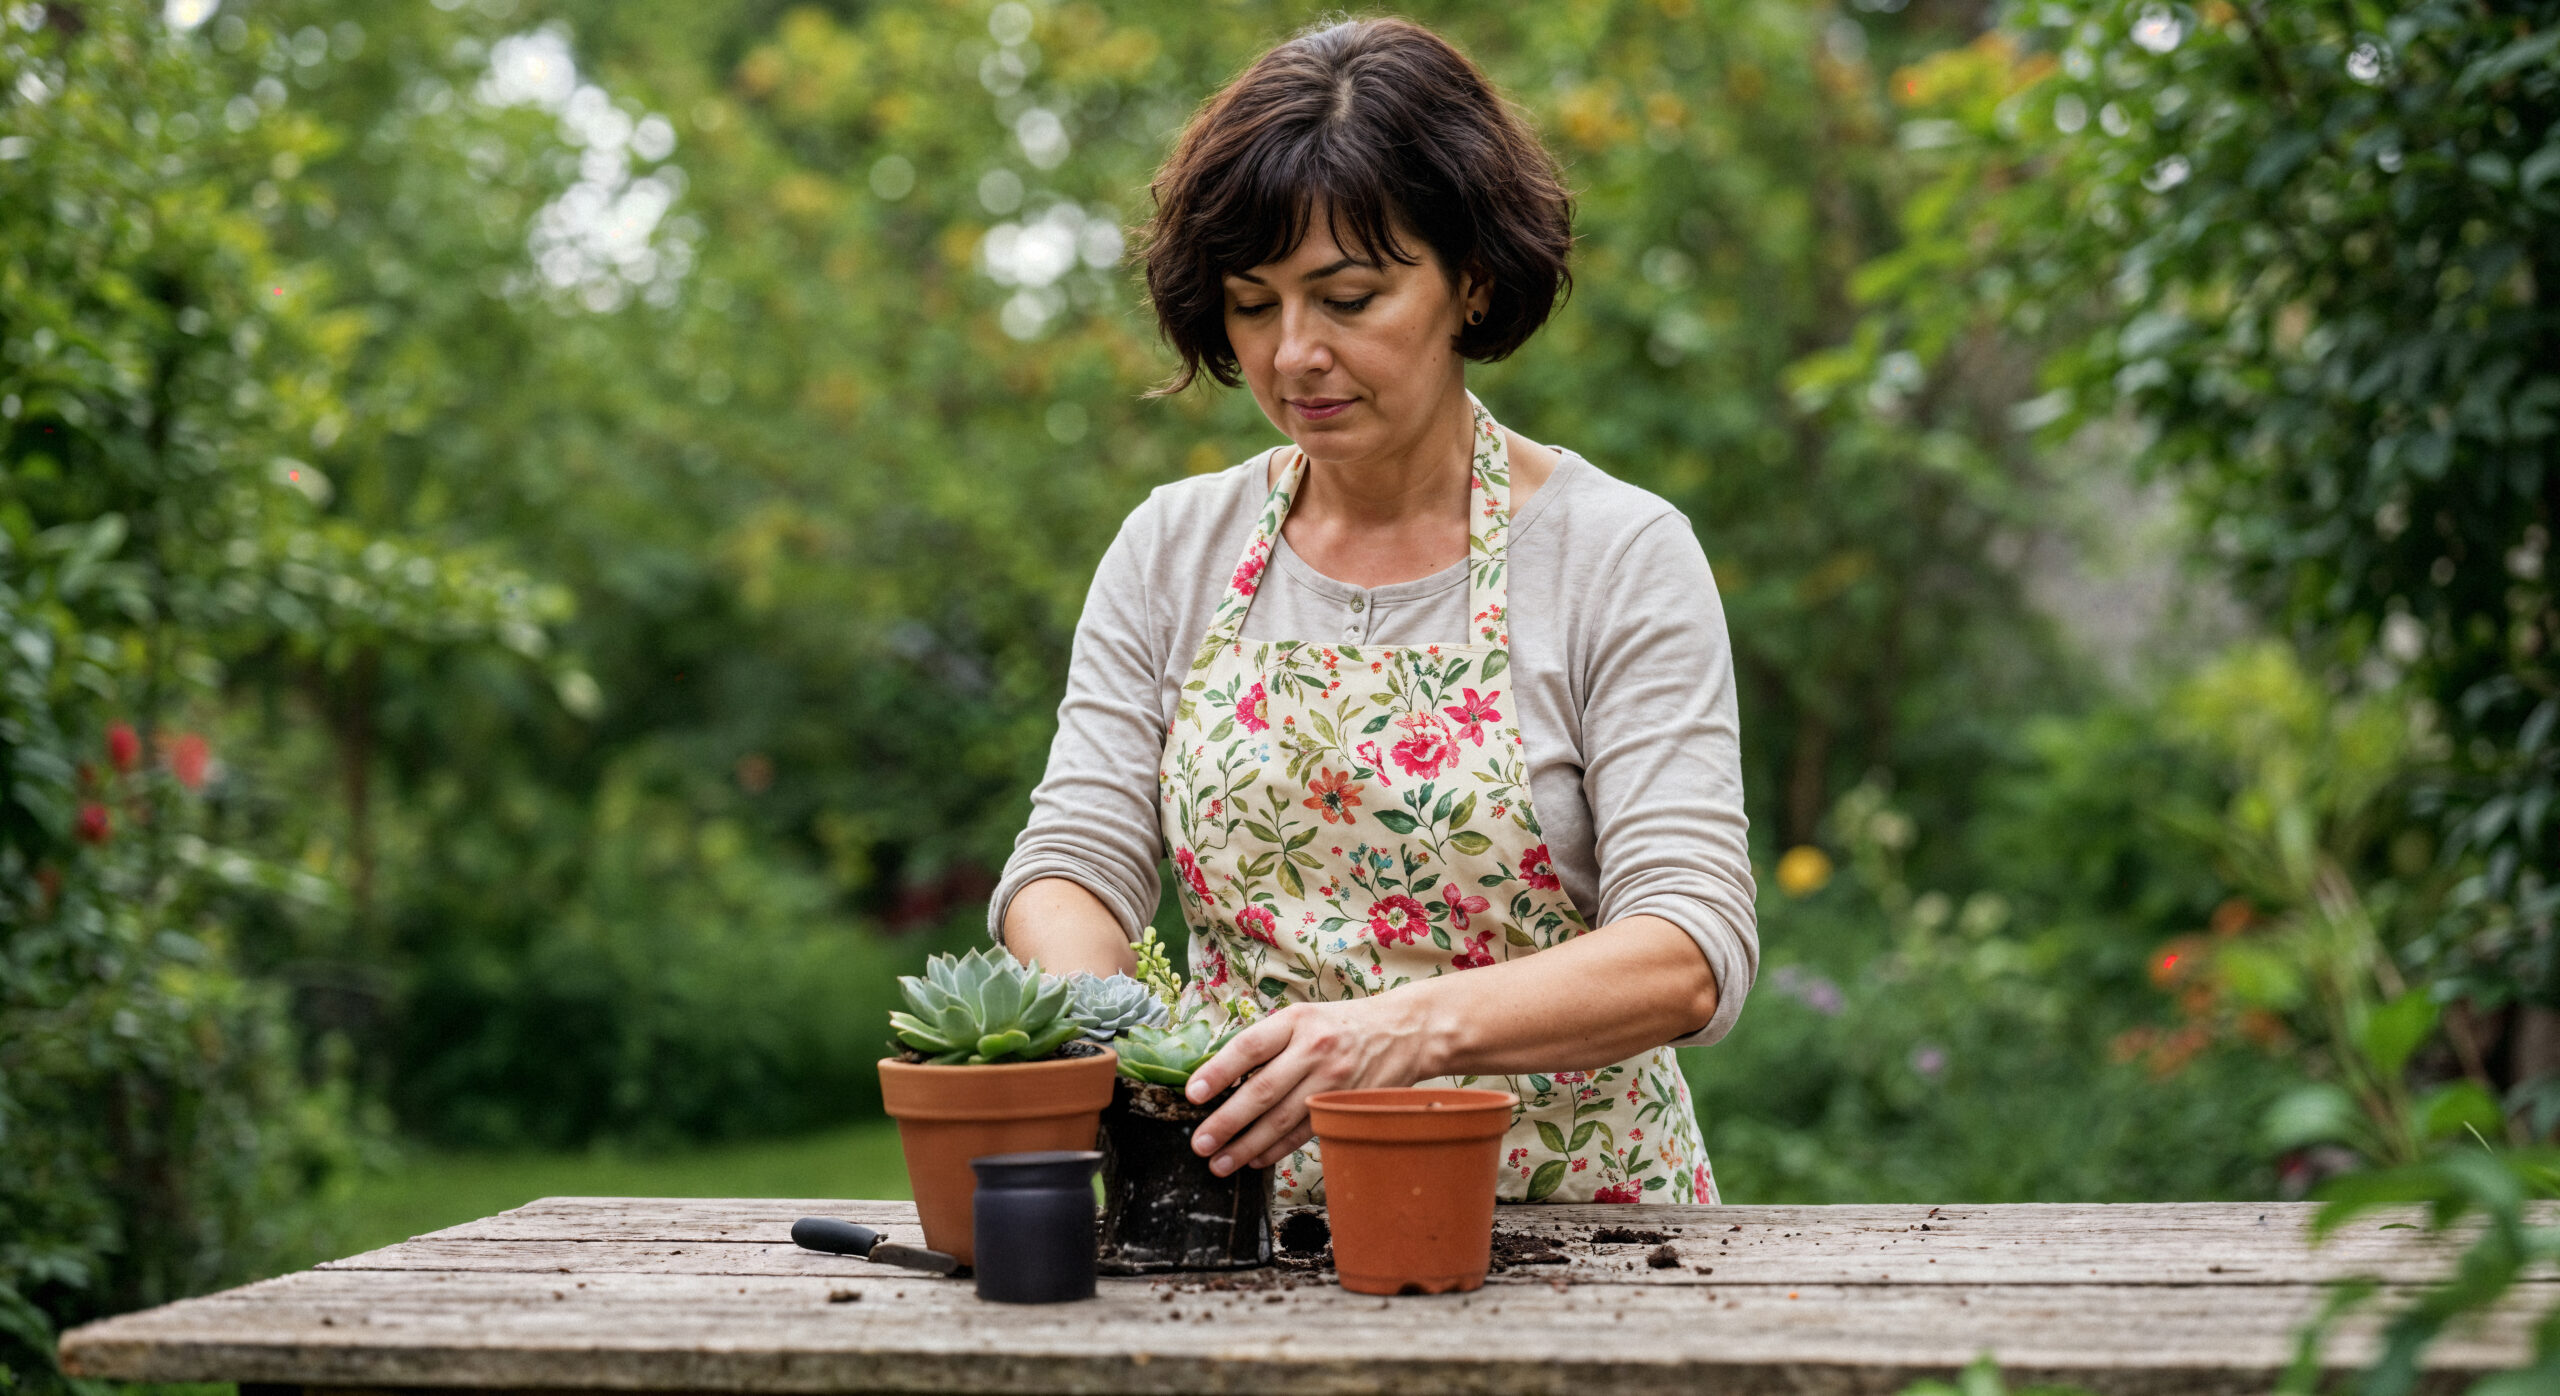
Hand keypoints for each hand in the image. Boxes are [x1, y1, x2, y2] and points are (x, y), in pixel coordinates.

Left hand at [1181, 994, 1440, 1176]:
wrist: (1404, 1033)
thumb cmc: (1341, 1024)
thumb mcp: (1303, 1016)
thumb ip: (1267, 1041)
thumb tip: (1218, 1074)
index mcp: (1297, 1021)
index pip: (1250, 1047)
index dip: (1218, 1071)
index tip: (1193, 1093)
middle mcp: (1315, 1050)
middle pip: (1263, 1090)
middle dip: (1227, 1121)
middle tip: (1200, 1143)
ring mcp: (1333, 1081)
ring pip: (1283, 1119)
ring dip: (1247, 1145)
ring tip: (1219, 1162)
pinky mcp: (1346, 1106)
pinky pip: (1305, 1132)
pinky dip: (1277, 1149)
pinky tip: (1254, 1160)